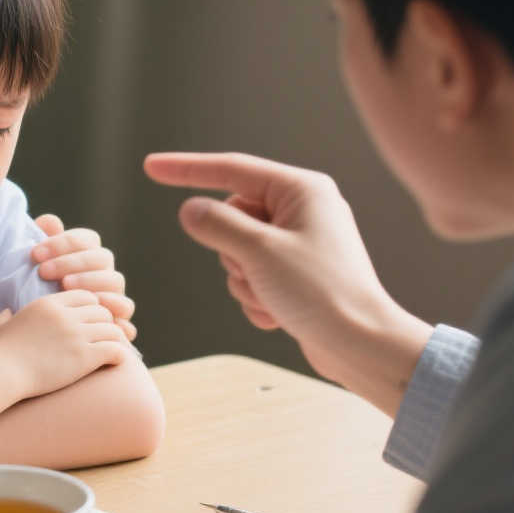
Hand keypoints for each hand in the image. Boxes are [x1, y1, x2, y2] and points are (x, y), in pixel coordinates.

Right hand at [0, 290, 132, 398]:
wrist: (2, 373)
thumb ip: (4, 316)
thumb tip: (7, 312)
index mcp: (49, 304)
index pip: (85, 296)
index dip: (92, 308)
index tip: (91, 322)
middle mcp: (66, 315)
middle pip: (102, 311)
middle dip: (106, 324)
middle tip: (105, 337)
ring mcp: (77, 335)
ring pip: (112, 329)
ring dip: (115, 340)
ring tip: (114, 350)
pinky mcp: (84, 357)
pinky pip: (115, 349)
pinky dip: (119, 355)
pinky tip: (115, 362)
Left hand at [32, 214, 136, 340]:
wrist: (41, 338)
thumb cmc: (35, 299)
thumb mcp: (33, 275)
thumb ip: (42, 246)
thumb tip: (49, 221)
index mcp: (87, 255)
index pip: (85, 239)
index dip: (62, 242)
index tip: (35, 254)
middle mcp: (104, 272)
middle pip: (101, 257)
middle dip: (72, 261)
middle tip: (45, 271)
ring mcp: (114, 294)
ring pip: (115, 280)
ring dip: (91, 280)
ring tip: (65, 286)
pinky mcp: (118, 317)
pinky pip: (125, 309)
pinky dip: (114, 306)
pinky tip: (94, 305)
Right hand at [143, 152, 431, 415]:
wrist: (362, 345)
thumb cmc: (323, 293)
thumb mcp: (260, 252)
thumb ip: (216, 224)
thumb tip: (190, 210)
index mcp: (302, 190)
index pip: (231, 169)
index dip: (186, 169)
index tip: (151, 166)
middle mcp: (303, 210)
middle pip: (231, 217)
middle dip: (231, 253)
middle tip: (258, 275)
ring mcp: (300, 243)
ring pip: (237, 253)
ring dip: (244, 282)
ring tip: (274, 298)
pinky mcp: (297, 274)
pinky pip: (252, 277)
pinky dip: (256, 298)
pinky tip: (280, 315)